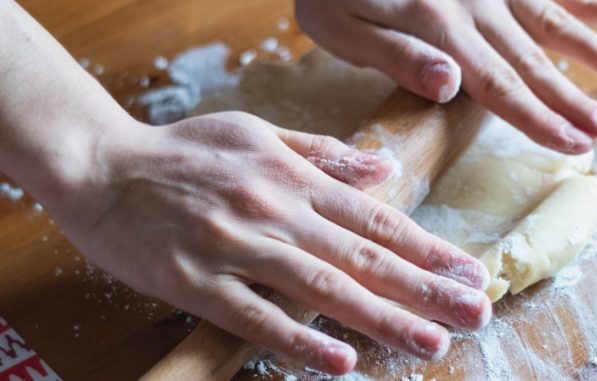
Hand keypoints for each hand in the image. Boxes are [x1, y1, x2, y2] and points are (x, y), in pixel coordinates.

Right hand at [49, 112, 490, 374]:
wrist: (101, 165)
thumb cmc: (183, 150)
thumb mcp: (258, 133)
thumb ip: (324, 154)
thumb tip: (383, 168)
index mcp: (291, 176)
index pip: (373, 218)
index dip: (425, 246)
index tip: (467, 270)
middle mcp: (274, 210)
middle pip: (361, 255)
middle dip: (424, 286)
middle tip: (475, 311)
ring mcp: (237, 247)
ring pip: (320, 287)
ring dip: (381, 317)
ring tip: (430, 341)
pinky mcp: (197, 283)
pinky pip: (256, 317)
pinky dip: (300, 338)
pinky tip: (341, 361)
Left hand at [295, 0, 596, 153]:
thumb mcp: (344, 30)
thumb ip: (398, 57)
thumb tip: (452, 87)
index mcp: (439, 31)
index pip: (496, 86)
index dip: (537, 118)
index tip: (575, 146)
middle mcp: (475, 7)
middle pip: (535, 62)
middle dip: (577, 101)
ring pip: (555, 23)